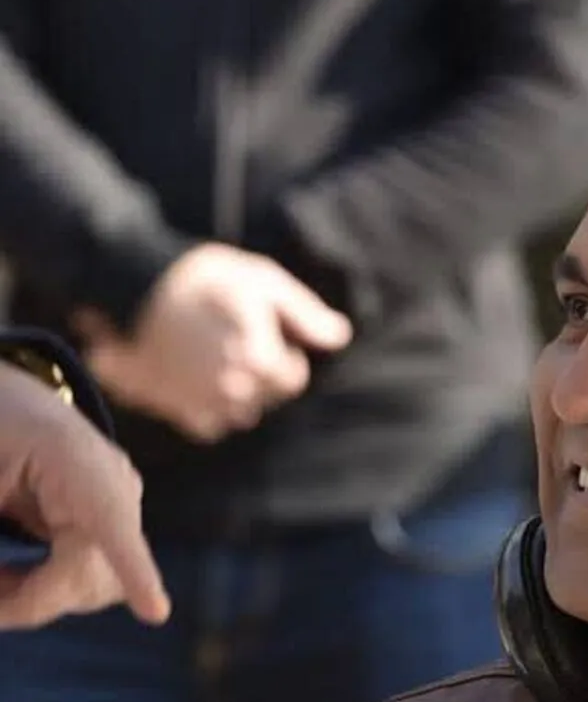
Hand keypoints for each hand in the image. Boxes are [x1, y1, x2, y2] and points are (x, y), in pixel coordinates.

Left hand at [0, 362, 169, 628]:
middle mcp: (115, 483)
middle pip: (93, 572)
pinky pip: (99, 577)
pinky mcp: (117, 525)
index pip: (110, 518)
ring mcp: (122, 505)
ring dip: (44, 599)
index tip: (156, 613)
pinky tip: (19, 576)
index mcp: (74, 457)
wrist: (18, 407)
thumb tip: (1, 586)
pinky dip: (53, 590)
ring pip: (100, 585)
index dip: (132, 567)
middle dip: (34, 600)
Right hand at [74, 243, 351, 442]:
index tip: (269, 334)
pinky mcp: (173, 407)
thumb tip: (341, 337)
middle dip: (263, 374)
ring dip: (238, 392)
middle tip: (237, 339)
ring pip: (239, 412)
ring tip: (217, 356)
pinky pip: (208, 424)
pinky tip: (198, 377)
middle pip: (266, 396)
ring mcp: (201, 401)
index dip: (286, 355)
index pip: (292, 379)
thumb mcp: (264, 282)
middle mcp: (232, 388)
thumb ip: (305, 314)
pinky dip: (210, 406)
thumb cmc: (206, 277)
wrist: (132, 282)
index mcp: (260, 360)